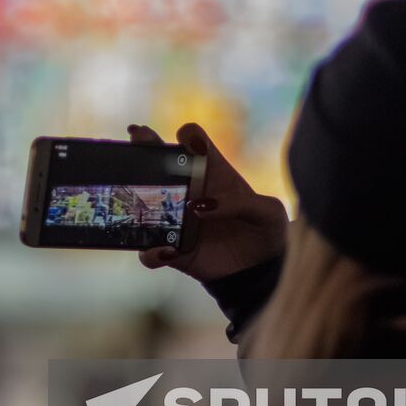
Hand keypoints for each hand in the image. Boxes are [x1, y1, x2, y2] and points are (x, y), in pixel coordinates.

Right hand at [128, 122, 287, 282]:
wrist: (262, 270)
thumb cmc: (266, 232)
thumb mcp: (268, 212)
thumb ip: (242, 204)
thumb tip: (200, 207)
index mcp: (213, 172)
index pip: (195, 142)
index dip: (189, 137)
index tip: (186, 141)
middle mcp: (189, 191)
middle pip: (159, 161)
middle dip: (145, 143)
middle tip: (137, 135)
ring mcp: (177, 220)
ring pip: (145, 202)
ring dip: (136, 195)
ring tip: (137, 195)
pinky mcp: (174, 250)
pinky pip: (150, 251)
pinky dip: (151, 251)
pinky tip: (166, 250)